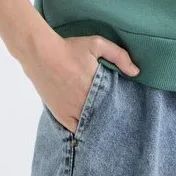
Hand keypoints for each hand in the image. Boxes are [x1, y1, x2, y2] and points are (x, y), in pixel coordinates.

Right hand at [22, 34, 140, 134]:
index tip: (127, 110)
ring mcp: (71, 111)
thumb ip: (119, 56)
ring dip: (97, 125)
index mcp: (96, 87)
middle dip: (111, 119)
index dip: (121, 109)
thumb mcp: (97, 44)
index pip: (115, 106)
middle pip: (103, 118)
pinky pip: (74, 129)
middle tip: (118, 120)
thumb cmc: (69, 48)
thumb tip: (135, 72)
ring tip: (104, 125)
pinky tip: (88, 130)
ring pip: (89, 127)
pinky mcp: (60, 114)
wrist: (40, 53)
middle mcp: (84, 103)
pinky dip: (81, 130)